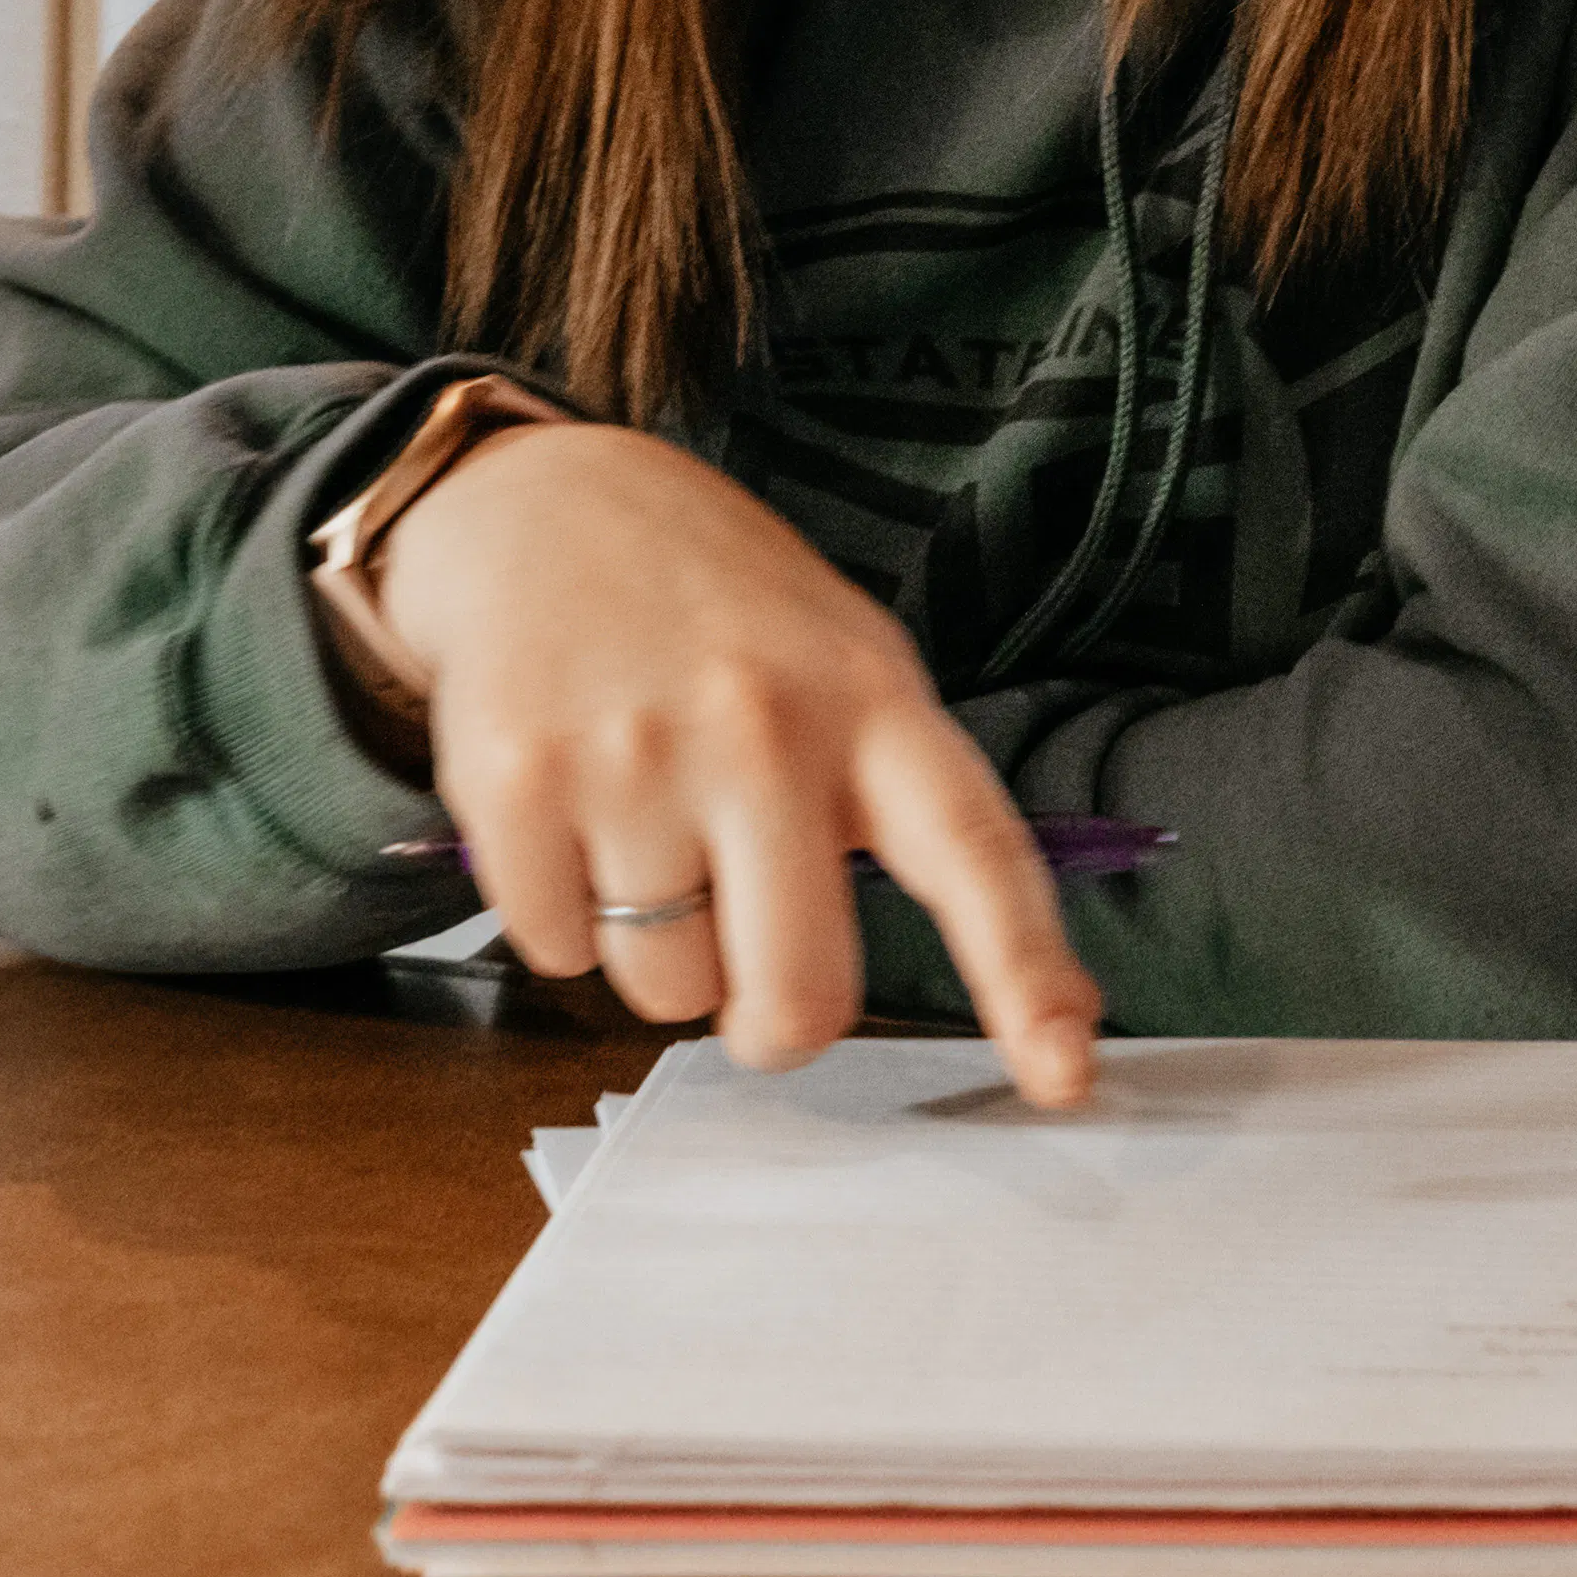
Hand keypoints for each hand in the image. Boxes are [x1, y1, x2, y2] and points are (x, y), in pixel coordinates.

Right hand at [377, 421, 1100, 1105]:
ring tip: (646, 822)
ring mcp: (634, 753)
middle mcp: (763, 727)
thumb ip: (911, 810)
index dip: (1025, 975)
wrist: (541, 500)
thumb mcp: (847, 663)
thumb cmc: (718, 614)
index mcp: (874, 702)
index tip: (1063, 1075)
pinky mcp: (513, 779)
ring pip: (666, 990)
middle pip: (799, 991)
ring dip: (658, 948)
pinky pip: (556, 950)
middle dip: (775, 1022)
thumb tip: (1034, 997)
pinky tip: (570, 809)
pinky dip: (562, 914)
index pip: (974, 854)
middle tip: (752, 970)